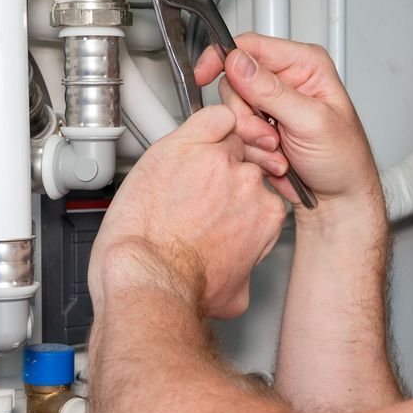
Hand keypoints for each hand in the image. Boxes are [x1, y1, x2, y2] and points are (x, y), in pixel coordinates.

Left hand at [89, 105, 286, 318]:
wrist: (148, 277)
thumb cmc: (184, 288)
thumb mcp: (234, 296)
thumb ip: (246, 270)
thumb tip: (240, 274)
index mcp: (264, 215)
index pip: (260, 192)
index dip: (239, 199)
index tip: (220, 208)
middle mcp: (247, 185)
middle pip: (245, 164)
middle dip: (224, 178)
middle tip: (196, 196)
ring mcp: (217, 161)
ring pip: (227, 140)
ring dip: (210, 152)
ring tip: (185, 173)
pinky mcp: (185, 145)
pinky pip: (213, 117)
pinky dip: (211, 121)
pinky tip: (199, 134)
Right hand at [193, 35, 381, 220]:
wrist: (339, 198)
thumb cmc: (343, 160)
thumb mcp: (311, 122)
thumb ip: (272, 91)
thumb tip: (239, 62)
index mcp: (304, 65)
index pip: (251, 46)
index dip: (223, 59)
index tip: (204, 75)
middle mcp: (285, 80)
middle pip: (234, 82)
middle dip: (246, 116)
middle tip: (271, 138)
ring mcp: (271, 106)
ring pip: (232, 111)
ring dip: (250, 137)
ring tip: (278, 151)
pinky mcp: (261, 128)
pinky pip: (235, 133)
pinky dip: (251, 151)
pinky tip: (274, 159)